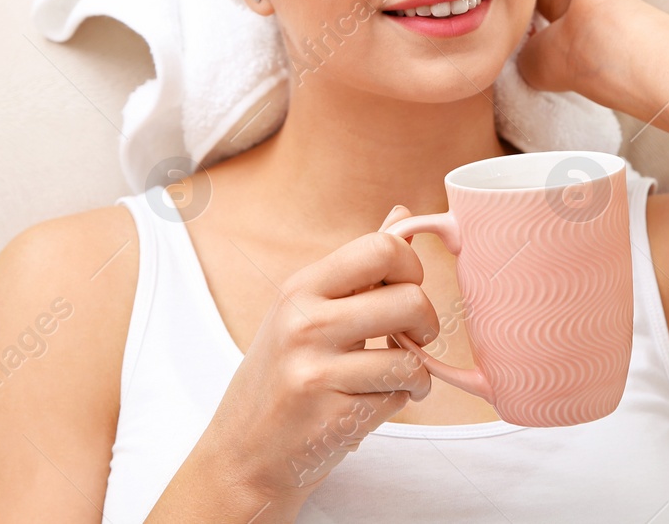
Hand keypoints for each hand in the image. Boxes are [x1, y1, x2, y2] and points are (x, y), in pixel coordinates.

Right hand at [198, 210, 437, 505]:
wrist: (242, 454)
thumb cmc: (281, 377)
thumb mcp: (305, 311)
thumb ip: (357, 267)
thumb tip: (404, 214)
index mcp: (301, 288)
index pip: (382, 248)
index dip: (411, 267)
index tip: (404, 290)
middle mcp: (305, 323)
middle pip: (410, 299)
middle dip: (426, 323)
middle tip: (413, 338)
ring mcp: (317, 371)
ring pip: (411, 357)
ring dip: (417, 374)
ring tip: (394, 378)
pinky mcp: (334, 417)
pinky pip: (400, 398)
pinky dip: (398, 402)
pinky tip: (370, 403)